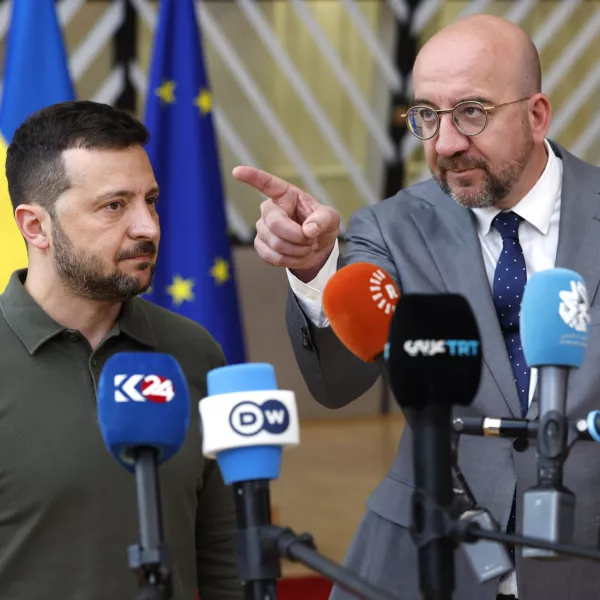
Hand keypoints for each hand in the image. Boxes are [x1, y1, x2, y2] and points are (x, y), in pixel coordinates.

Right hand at [232, 166, 340, 282]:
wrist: (316, 249)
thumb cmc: (321, 227)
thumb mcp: (331, 219)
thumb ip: (323, 220)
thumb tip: (308, 230)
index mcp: (285, 195)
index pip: (267, 184)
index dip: (252, 177)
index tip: (237, 171)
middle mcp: (270, 209)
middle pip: (275, 224)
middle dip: (298, 237)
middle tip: (312, 240)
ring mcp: (262, 228)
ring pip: (275, 244)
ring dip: (297, 250)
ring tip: (307, 247)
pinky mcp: (260, 245)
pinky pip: (272, 257)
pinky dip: (290, 260)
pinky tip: (297, 255)